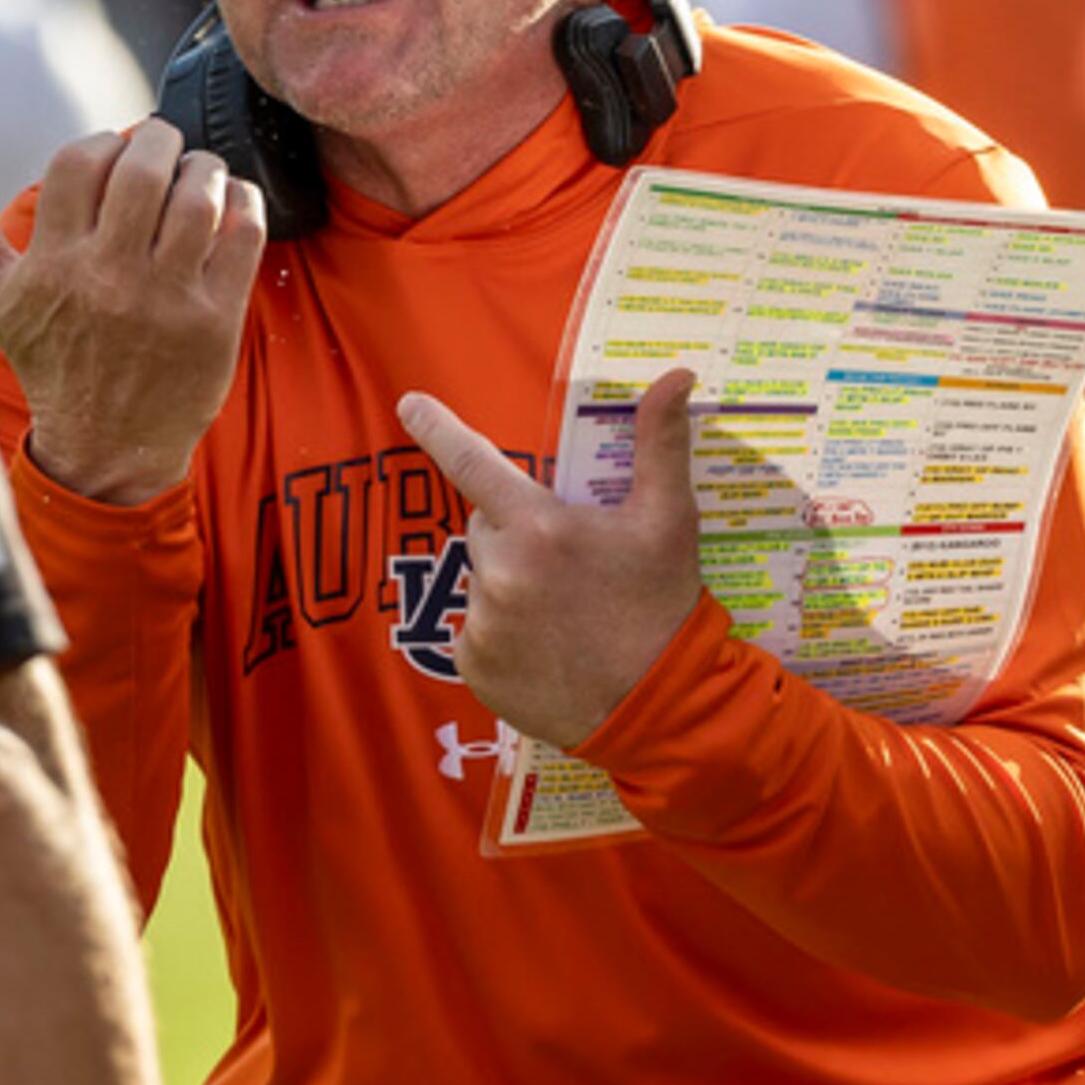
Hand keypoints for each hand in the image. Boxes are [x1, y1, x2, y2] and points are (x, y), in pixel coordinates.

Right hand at [0, 122, 265, 505]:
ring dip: (203, 168)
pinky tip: (231, 202)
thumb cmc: (49, 361)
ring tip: (196, 174)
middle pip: (144, 169)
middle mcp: (109, 278)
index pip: (79, 163)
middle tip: (163, 150)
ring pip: (198, 197)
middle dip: (159, 140)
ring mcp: (166, 299)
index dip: (101, 143)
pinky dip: (245, 202)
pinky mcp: (215, 320)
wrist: (106, 446)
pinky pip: (243, 236)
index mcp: (53, 265)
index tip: (112, 157)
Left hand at [397, 374, 704, 752]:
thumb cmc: (663, 607)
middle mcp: (500, 573)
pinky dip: (502, 634)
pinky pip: (475, 632)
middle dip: (518, 535)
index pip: (473, 463)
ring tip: (565, 614)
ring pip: (483, 582)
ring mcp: (482, 623)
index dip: (437, 429)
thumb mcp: (669, 521)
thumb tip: (675, 375)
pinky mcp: (473, 667)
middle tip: (570, 565)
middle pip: (486, 530)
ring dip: (512, 587)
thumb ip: (661, 443)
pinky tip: (546, 647)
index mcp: (540, 528)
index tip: (409, 405)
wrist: (658, 708)